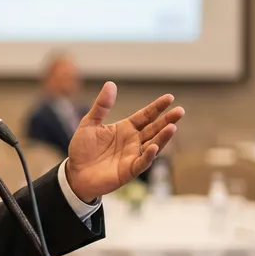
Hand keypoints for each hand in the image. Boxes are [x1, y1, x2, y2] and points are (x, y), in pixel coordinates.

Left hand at [66, 82, 184, 202]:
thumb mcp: (89, 123)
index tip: (170, 97)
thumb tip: (110, 84)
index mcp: (125, 128)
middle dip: (167, 120)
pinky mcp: (128, 171)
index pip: (145, 116)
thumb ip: (101, 106)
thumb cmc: (82, 148)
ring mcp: (132, 156)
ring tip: (172, 127)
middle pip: (154, 129)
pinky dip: (148, 156)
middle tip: (180, 111)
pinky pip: (141, 163)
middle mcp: (133, 141)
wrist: (74, 172)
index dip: (157, 107)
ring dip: (162, 137)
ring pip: (152, 145)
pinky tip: (152, 147)